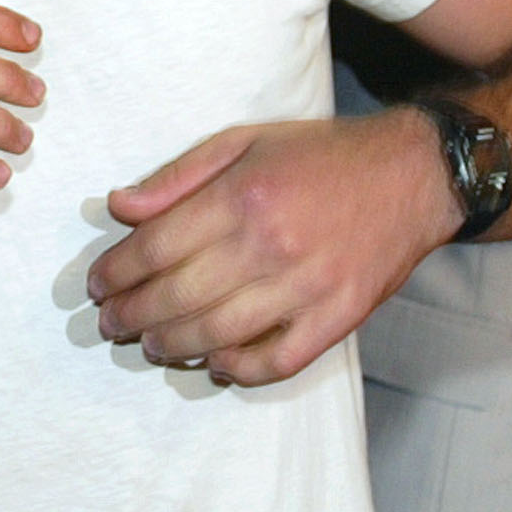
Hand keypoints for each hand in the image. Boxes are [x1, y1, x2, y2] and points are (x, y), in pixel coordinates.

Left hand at [86, 107, 456, 385]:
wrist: (413, 174)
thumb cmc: (320, 156)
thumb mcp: (243, 142)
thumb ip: (177, 177)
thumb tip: (119, 207)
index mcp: (242, 197)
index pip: (155, 248)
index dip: (116, 273)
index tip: (98, 285)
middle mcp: (270, 245)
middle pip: (177, 296)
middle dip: (132, 316)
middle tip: (111, 323)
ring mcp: (307, 286)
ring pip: (218, 333)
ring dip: (173, 345)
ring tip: (150, 345)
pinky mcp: (339, 316)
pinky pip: (279, 360)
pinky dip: (240, 369)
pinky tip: (215, 363)